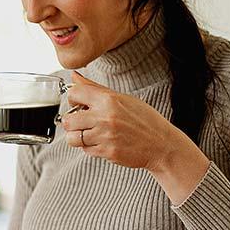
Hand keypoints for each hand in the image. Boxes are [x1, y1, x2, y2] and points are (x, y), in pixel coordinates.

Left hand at [59, 72, 194, 171]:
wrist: (161, 144)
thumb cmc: (144, 119)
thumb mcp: (122, 98)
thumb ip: (95, 88)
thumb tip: (74, 77)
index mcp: (108, 100)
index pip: (74, 93)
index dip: (73, 99)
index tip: (79, 104)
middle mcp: (105, 117)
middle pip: (68, 120)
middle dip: (72, 121)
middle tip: (82, 122)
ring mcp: (105, 136)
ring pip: (72, 138)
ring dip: (77, 136)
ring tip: (89, 133)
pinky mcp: (107, 152)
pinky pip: (85, 150)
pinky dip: (89, 147)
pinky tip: (101, 142)